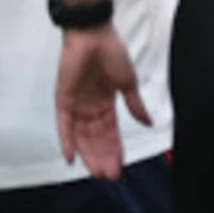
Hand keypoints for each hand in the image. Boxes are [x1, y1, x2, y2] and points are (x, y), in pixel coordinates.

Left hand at [54, 27, 146, 179]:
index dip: (116, 150)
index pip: (111, 133)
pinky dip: (66, 141)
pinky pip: (64, 126)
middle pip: (97, 139)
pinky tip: (70, 158)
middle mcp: (90, 108)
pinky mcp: (64, 101)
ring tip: (97, 172)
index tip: (121, 168)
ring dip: (90, 155)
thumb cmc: (112, 54)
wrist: (93, 36)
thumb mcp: (128, 83)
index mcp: (106, 103)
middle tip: (110, 176)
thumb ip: (135, 105)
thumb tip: (149, 123)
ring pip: (83, 137)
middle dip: (104, 157)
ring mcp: (76, 106)